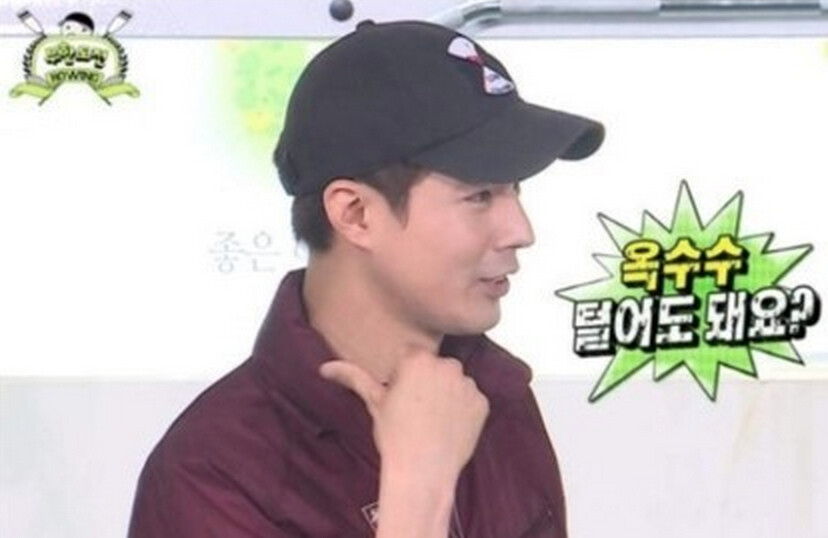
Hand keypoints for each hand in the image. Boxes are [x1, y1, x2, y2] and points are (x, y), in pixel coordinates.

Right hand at [319, 349, 489, 483]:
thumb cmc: (394, 435)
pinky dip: (464, 411)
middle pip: (436, 366)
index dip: (405, 376)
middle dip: (429, 381)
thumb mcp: (373, 402)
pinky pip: (472, 400)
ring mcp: (467, 383)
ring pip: (455, 382)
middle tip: (417, 411)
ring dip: (448, 394)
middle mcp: (446, 365)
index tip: (402, 396)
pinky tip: (450, 428)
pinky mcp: (482, 402)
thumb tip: (325, 367)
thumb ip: (353, 377)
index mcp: (417, 359)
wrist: (422, 471)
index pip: (413, 356)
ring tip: (434, 421)